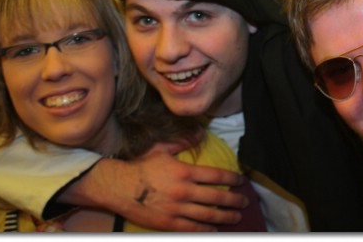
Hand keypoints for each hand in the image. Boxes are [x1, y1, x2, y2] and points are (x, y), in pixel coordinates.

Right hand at [64, 145, 248, 230]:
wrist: (118, 187)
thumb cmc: (141, 167)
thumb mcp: (162, 149)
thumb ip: (183, 142)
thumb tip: (201, 133)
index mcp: (185, 171)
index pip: (216, 175)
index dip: (231, 179)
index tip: (240, 181)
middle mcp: (184, 191)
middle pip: (217, 198)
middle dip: (234, 201)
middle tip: (245, 202)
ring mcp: (177, 209)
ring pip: (208, 215)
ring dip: (225, 217)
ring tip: (236, 217)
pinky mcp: (168, 223)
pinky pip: (192, 228)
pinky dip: (206, 229)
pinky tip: (215, 229)